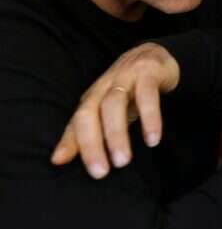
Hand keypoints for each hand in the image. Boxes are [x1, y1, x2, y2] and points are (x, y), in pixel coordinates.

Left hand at [50, 43, 179, 178]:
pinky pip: (148, 97)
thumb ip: (88, 133)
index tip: (59, 162)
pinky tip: (153, 139)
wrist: (156, 56)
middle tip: (101, 173)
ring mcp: (126, 77)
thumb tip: (58, 159)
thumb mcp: (108, 110)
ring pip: (115, 105)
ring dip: (117, 134)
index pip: (77, 120)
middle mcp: (105, 86)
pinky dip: (150, 118)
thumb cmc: (129, 89)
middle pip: (90, 113)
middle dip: (92, 143)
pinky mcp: (149, 73)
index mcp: (93, 97)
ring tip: (123, 161)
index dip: (68, 140)